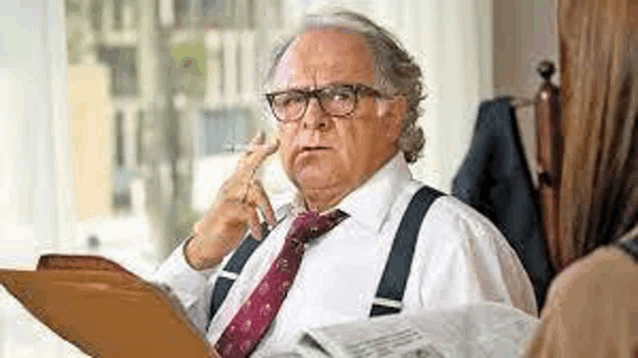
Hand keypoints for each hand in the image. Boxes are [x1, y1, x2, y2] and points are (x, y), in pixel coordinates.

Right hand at [185, 131, 279, 269]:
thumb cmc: (227, 225)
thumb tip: (264, 190)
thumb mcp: (243, 208)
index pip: (245, 161)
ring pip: (254, 191)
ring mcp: (228, 198)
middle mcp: (231, 187)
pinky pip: (249, 211)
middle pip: (248, 166)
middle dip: (261, 153)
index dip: (254, 147)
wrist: (208, 243)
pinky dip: (257, 223)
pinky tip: (258, 233)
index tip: (263, 133)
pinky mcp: (227, 211)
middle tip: (273, 143)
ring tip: (272, 222)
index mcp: (235, 184)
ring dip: (267, 208)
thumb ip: (253, 196)